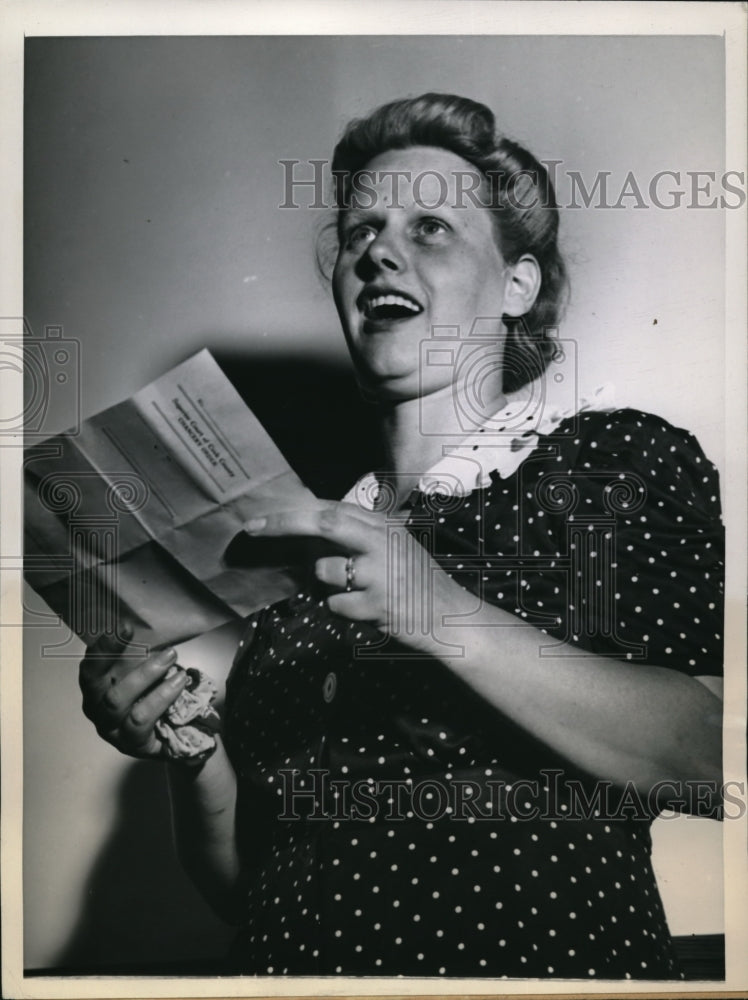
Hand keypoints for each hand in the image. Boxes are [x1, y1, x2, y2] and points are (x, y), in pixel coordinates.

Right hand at [79, 622, 188, 758]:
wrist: (172, 736)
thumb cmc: (151, 698)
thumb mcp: (143, 674)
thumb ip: (138, 656)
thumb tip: (144, 627)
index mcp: (94, 689)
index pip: (90, 667)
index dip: (103, 647)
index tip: (124, 627)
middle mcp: (96, 709)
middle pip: (95, 683)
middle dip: (120, 657)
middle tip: (150, 641)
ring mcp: (111, 729)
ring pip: (117, 700)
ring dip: (146, 676)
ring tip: (172, 661)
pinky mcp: (130, 743)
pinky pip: (140, 720)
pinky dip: (160, 699)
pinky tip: (178, 684)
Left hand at [245, 501, 456, 650]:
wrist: (451, 618)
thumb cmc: (416, 583)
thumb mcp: (393, 548)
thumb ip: (359, 537)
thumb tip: (308, 535)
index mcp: (384, 526)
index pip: (332, 508)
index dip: (294, 511)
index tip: (261, 517)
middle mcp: (383, 542)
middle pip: (325, 523)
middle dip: (283, 523)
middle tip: (251, 528)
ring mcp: (380, 573)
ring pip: (325, 571)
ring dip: (327, 584)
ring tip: (357, 592)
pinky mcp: (378, 604)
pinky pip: (335, 605)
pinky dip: (343, 610)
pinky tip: (367, 611)